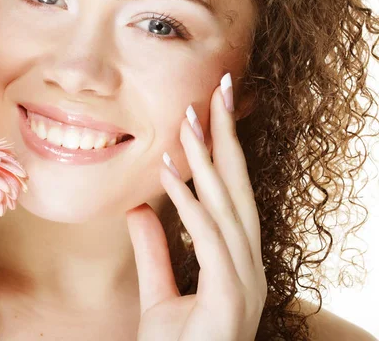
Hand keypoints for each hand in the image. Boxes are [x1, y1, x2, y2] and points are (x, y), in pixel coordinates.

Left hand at [126, 73, 265, 340]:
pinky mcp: (228, 299)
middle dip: (230, 138)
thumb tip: (140, 208)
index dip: (223, 150)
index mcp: (236, 260)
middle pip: (239, 189)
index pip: (232, 194)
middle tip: (221, 89)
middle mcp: (248, 265)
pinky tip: (168, 177)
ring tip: (189, 122)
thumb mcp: (159, 292)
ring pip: (226, 208)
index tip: (209, 110)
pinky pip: (208, 242)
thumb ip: (154, 250)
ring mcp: (243, 282)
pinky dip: (190, 206)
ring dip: (207, 163)